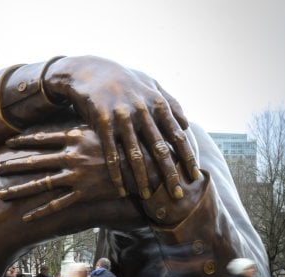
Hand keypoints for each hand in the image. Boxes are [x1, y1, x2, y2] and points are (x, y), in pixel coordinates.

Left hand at [0, 126, 122, 220]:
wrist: (145, 165)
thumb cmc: (125, 143)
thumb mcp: (103, 128)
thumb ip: (84, 127)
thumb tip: (70, 121)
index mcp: (76, 136)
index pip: (42, 138)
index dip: (23, 141)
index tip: (8, 143)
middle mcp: (72, 155)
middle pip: (35, 161)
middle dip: (13, 164)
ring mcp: (77, 175)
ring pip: (41, 184)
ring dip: (19, 190)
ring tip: (1, 194)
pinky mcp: (83, 193)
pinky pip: (57, 205)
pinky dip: (40, 212)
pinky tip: (25, 217)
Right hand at [44, 56, 198, 199]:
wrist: (90, 71)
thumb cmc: (123, 82)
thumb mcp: (149, 85)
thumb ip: (170, 103)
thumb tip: (186, 124)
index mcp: (157, 104)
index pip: (177, 136)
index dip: (187, 157)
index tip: (195, 176)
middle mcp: (142, 111)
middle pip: (159, 149)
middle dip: (170, 174)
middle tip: (177, 195)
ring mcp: (122, 117)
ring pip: (135, 155)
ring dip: (142, 178)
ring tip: (148, 196)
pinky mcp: (102, 123)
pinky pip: (111, 153)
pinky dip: (117, 173)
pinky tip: (121, 189)